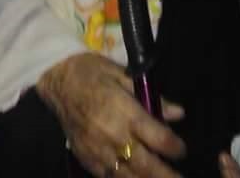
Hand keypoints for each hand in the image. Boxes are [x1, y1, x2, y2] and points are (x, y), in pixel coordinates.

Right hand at [37, 52, 185, 176]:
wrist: (57, 80)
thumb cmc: (91, 71)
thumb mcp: (122, 74)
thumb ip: (150, 96)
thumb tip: (178, 113)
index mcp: (124, 111)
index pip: (157, 137)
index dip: (174, 147)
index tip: (182, 150)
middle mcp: (113, 135)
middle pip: (145, 165)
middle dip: (166, 175)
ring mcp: (98, 151)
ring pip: (128, 177)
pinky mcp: (86, 159)